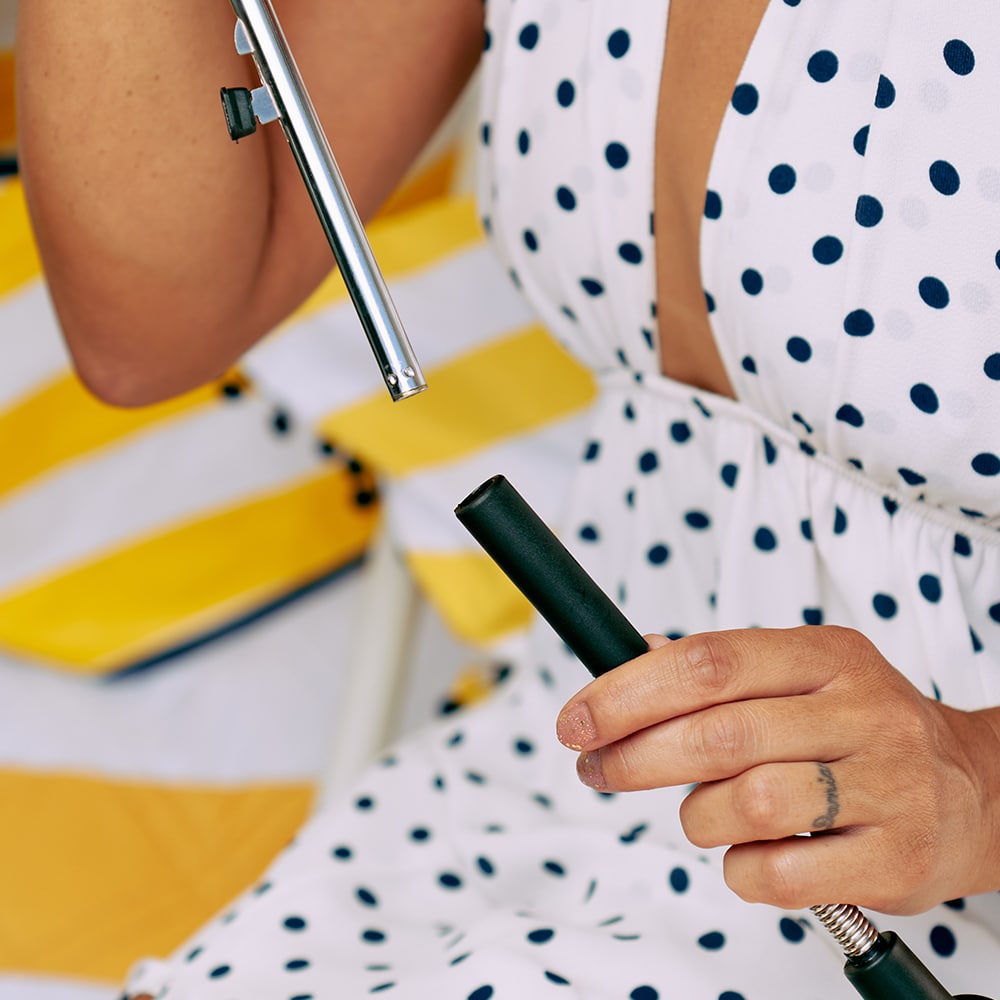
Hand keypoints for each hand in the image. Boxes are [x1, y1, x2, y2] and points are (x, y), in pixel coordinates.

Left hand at [555, 626, 999, 914]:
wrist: (973, 792)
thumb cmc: (857, 731)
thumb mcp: (801, 675)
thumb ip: (717, 669)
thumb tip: (625, 657)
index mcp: (827, 656)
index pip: (709, 662)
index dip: (628, 691)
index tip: (577, 719)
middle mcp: (863, 712)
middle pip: (720, 735)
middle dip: (635, 756)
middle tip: (596, 768)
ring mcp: (888, 786)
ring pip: (747, 804)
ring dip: (698, 816)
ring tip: (706, 813)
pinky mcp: (897, 858)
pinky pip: (778, 873)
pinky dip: (740, 868)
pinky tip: (751, 853)